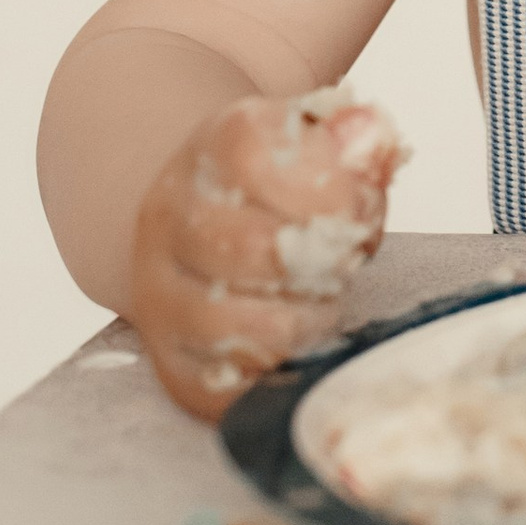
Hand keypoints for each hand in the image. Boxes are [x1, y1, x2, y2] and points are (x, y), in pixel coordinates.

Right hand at [128, 92, 401, 421]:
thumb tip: (368, 137)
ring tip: (319, 300)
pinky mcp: (168, 359)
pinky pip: (219, 387)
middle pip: (254, 248)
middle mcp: (168, 216)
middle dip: (323, 261)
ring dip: (301, 319)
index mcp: (211, 147)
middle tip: (341, 260)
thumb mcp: (321, 146)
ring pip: (232, 323)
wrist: (208, 226)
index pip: (260, 162)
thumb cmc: (283, 189)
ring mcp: (157, 291)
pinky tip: (292, 344)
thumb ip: (357, 143)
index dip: (332, 192)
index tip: (360, 206)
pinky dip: (271, 373)